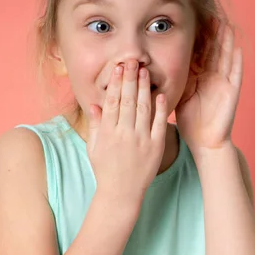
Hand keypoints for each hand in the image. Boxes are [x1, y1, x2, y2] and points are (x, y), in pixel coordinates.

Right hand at [87, 60, 168, 203]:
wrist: (121, 193)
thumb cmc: (105, 170)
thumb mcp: (94, 148)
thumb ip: (96, 125)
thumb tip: (94, 104)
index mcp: (108, 132)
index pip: (112, 102)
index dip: (115, 83)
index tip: (118, 68)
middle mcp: (124, 134)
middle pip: (127, 100)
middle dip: (129, 79)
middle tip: (132, 61)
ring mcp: (141, 140)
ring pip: (143, 108)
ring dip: (144, 88)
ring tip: (144, 71)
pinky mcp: (156, 147)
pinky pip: (159, 124)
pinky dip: (160, 109)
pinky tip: (160, 95)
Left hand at [175, 24, 242, 156]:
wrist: (203, 141)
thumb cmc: (191, 120)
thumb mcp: (180, 94)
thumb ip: (176, 78)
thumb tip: (157, 64)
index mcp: (200, 77)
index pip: (201, 53)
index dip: (200, 38)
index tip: (196, 21)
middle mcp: (213, 77)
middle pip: (215, 51)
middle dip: (214, 34)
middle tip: (212, 16)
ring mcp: (224, 84)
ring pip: (226, 58)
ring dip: (227, 42)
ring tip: (226, 26)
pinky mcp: (231, 93)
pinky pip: (235, 75)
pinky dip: (237, 62)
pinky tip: (238, 49)